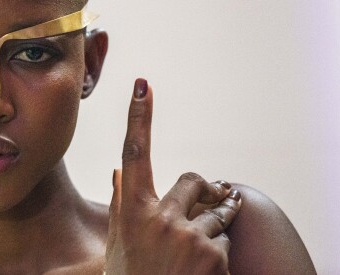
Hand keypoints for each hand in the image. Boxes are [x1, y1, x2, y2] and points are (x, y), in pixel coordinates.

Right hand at [105, 79, 241, 274]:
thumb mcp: (118, 245)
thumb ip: (120, 204)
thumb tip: (118, 171)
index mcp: (133, 212)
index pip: (135, 153)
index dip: (139, 117)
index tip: (143, 86)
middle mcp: (161, 219)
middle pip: (192, 179)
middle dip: (198, 191)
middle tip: (193, 213)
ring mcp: (189, 236)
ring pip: (215, 209)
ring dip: (210, 225)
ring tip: (193, 252)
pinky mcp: (215, 255)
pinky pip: (225, 238)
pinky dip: (218, 250)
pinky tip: (200, 270)